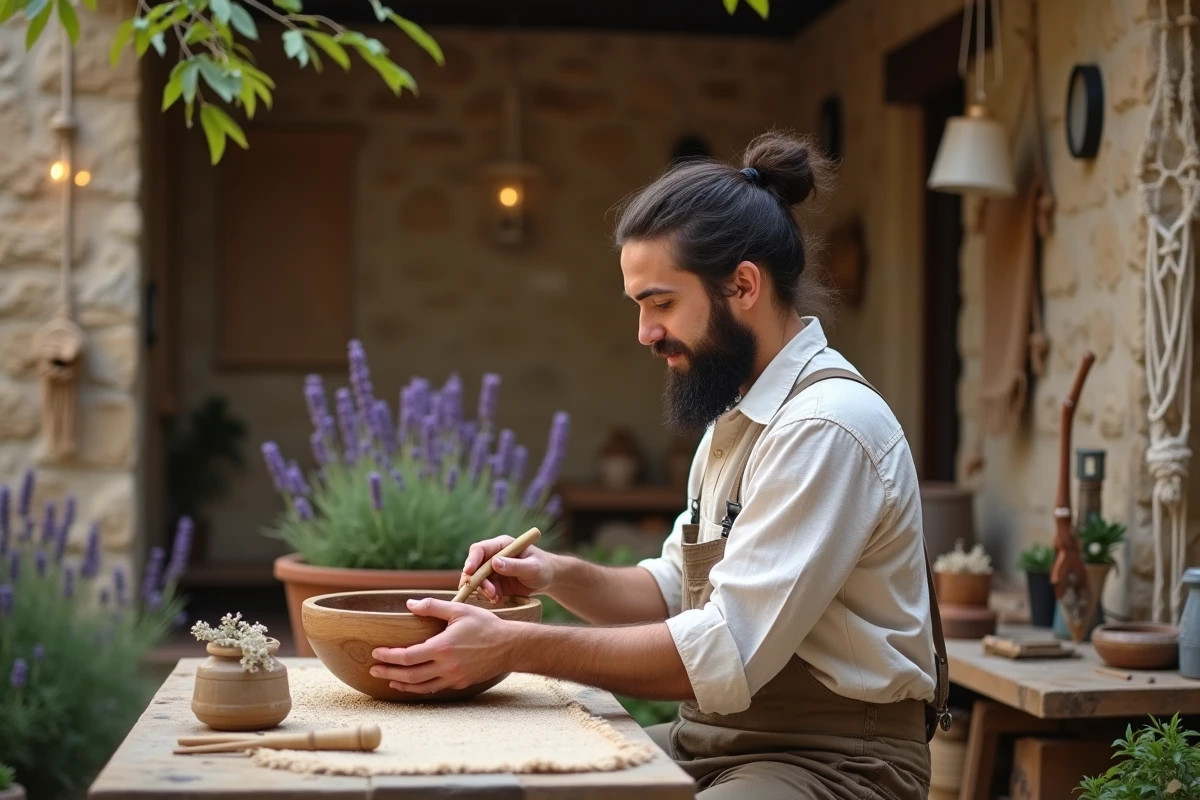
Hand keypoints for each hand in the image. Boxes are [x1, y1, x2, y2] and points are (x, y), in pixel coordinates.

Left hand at [371, 598, 512, 693]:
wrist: (510, 646)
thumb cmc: (485, 625)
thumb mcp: (459, 610)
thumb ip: (432, 607)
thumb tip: (409, 604)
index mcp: (442, 647)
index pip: (408, 656)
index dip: (389, 656)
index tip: (376, 652)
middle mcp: (446, 666)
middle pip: (410, 675)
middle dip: (389, 672)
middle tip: (374, 669)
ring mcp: (453, 677)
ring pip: (421, 686)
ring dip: (402, 684)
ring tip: (389, 680)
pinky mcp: (460, 683)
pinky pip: (435, 688)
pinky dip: (420, 688)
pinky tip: (413, 683)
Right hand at [460, 534, 554, 602]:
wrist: (548, 579)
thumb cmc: (543, 567)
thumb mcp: (533, 567)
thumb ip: (515, 565)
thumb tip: (494, 563)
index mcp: (502, 546)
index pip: (480, 549)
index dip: (471, 560)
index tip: (468, 572)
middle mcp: (494, 556)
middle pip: (474, 566)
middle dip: (477, 580)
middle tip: (489, 592)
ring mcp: (493, 570)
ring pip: (478, 580)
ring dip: (483, 590)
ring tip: (496, 597)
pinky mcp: (495, 583)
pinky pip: (484, 590)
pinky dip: (488, 596)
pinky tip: (498, 600)